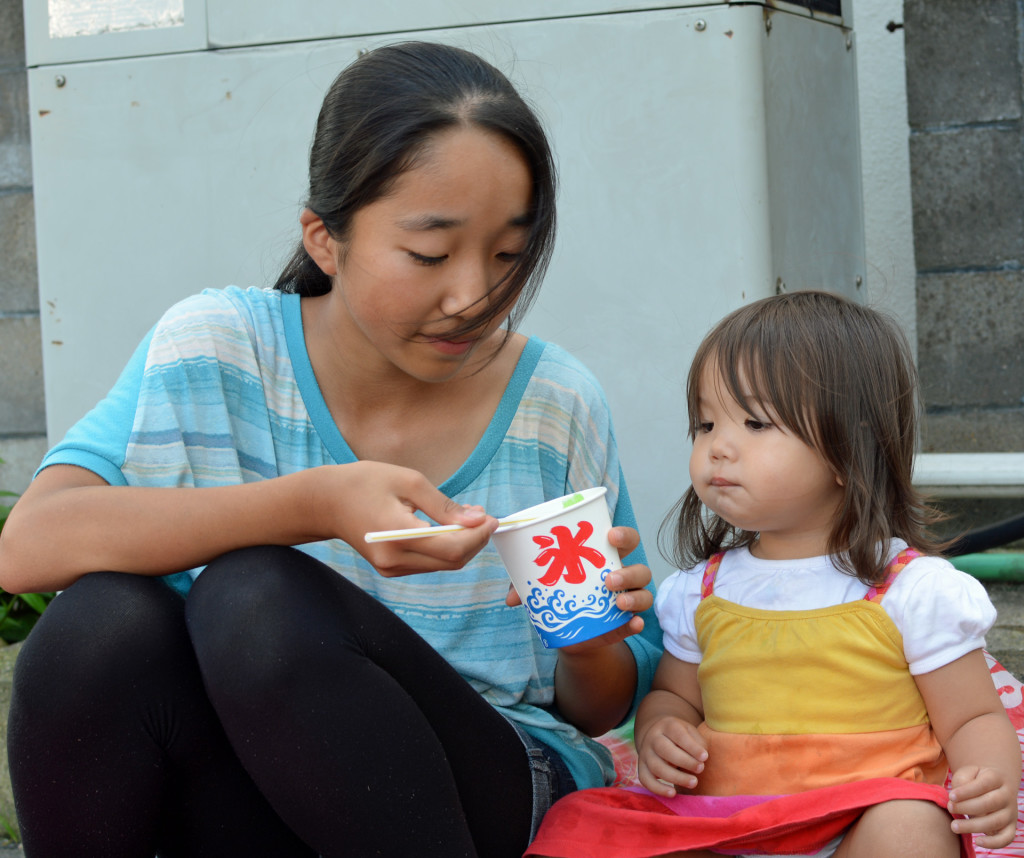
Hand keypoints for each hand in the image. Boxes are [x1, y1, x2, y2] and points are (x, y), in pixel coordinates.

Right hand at [323, 461, 497, 576]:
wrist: (325, 501)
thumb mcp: (408, 481)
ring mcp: (390, 568)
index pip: (450, 548)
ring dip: (462, 545)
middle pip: (451, 561)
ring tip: (468, 517)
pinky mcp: (390, 569)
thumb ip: (444, 505)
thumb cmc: (364, 482)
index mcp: (395, 533)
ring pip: (442, 565)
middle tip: (484, 516)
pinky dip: (445, 548)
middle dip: (474, 541)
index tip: (492, 517)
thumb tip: (477, 519)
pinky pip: (429, 564)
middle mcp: (393, 559)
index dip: (478, 536)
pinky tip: (448, 527)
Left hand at [504, 525, 653, 630]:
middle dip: (629, 571)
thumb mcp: (542, 586)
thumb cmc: (558, 594)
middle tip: (609, 578)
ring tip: (616, 603)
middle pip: (641, 568)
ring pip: (644, 594)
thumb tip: (512, 597)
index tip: (609, 535)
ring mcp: (626, 602)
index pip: (625, 539)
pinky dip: (636, 623)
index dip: (623, 534)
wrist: (566, 632)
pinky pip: (637, 623)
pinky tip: (633, 624)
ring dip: (634, 597)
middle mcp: (622, 578)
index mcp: (604, 558)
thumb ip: (527, 586)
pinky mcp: (623, 625)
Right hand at [637, 715, 708, 796]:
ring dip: (676, 777)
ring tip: (693, 782)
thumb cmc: (681, 737)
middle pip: (664, 749)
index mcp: (667, 725)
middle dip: (684, 761)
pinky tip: (673, 793)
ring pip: (656, 766)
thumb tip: (702, 759)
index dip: (691, 746)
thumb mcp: (690, 732)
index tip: (705, 757)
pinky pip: (645, 780)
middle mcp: (653, 738)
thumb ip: (698, 743)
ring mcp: (645, 753)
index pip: (678, 734)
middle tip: (700, 769)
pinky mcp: (642, 768)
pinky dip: (658, 789)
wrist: (657, 736)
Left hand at [948, 765, 1018, 848]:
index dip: (966, 791)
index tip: (951, 796)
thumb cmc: (974, 779)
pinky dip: (994, 843)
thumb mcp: (967, 774)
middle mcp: (1007, 795)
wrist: (994, 786)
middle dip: (967, 807)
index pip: (983, 784)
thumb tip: (958, 800)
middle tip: (950, 808)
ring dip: (973, 826)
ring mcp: (1010, 812)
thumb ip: (961, 782)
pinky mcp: (1011, 827)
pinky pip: (1007, 838)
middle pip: (989, 803)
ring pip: (996, 821)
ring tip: (954, 826)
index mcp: (996, 778)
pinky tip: (977, 841)